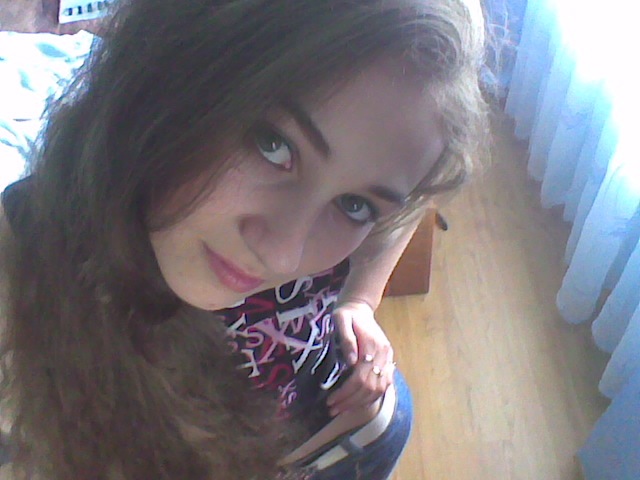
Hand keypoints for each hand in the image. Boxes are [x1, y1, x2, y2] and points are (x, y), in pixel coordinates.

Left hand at [326, 301, 394, 415]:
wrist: (359, 307)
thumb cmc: (347, 314)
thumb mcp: (341, 319)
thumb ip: (347, 339)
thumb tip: (351, 362)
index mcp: (373, 345)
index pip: (361, 377)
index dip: (346, 392)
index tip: (330, 400)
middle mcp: (384, 355)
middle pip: (370, 387)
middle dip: (350, 401)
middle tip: (332, 409)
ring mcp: (388, 359)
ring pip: (378, 390)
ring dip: (360, 403)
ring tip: (342, 409)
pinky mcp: (387, 362)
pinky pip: (383, 386)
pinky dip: (370, 398)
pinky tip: (356, 403)